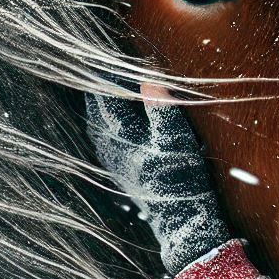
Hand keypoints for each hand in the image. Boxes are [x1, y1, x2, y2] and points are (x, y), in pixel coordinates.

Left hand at [84, 80, 231, 274]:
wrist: (182, 222)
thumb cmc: (181, 180)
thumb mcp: (177, 140)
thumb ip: (161, 108)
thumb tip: (148, 77)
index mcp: (121, 136)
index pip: (106, 96)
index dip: (106, 74)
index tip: (107, 56)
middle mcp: (110, 149)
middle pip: (96, 111)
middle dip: (99, 88)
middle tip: (102, 67)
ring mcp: (114, 162)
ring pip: (97, 126)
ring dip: (100, 107)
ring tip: (104, 90)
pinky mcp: (122, 172)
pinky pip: (104, 140)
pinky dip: (105, 124)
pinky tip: (112, 123)